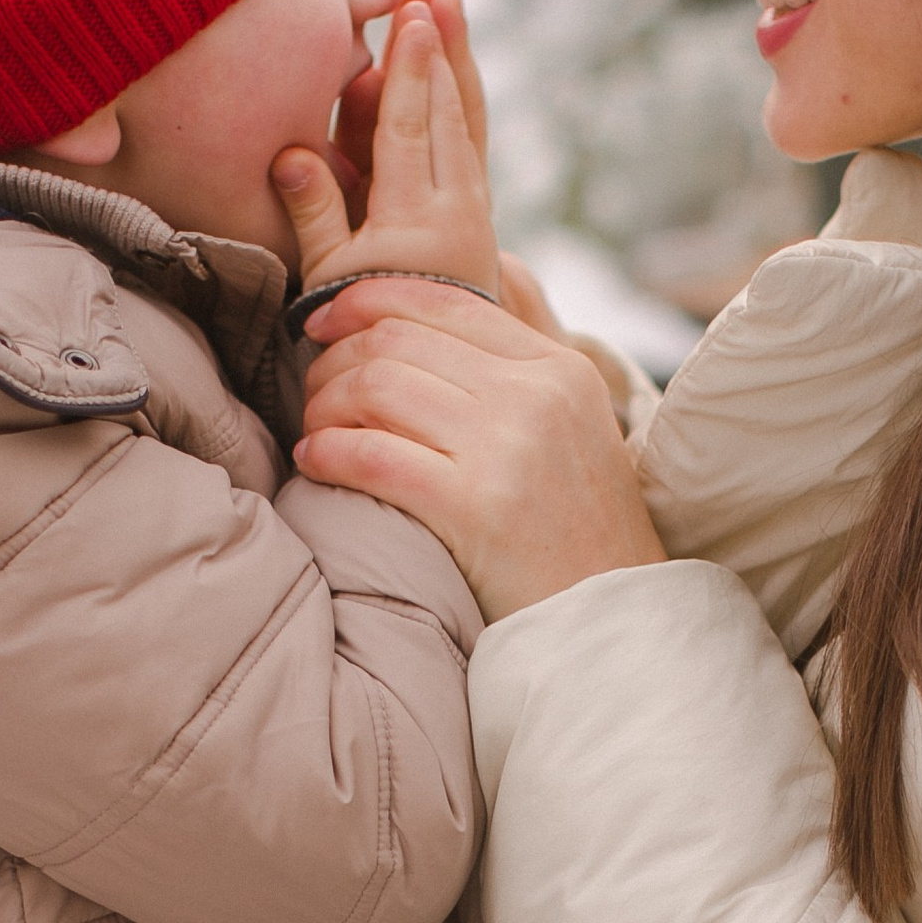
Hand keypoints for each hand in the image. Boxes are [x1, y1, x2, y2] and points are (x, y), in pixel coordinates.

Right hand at [276, 0, 501, 303]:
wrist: (421, 359)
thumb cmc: (358, 315)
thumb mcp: (326, 271)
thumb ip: (313, 210)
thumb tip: (290, 155)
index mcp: (414, 221)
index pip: (409, 130)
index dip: (409, 71)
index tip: (413, 18)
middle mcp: (456, 209)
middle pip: (445, 111)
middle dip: (437, 48)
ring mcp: (475, 209)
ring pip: (467, 119)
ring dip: (456, 60)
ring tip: (451, 5)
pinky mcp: (480, 210)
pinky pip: (473, 138)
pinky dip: (463, 93)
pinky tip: (456, 59)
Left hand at [296, 279, 666, 619]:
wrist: (609, 623)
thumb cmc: (574, 534)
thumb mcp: (570, 430)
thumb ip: (513, 374)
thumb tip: (419, 321)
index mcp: (557, 368)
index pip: (443, 300)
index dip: (365, 300)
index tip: (323, 323)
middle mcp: (534, 396)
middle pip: (397, 339)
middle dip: (334, 359)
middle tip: (312, 390)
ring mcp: (507, 449)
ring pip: (376, 386)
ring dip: (324, 404)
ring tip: (314, 429)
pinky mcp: (475, 507)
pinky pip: (371, 454)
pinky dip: (326, 452)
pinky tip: (313, 462)